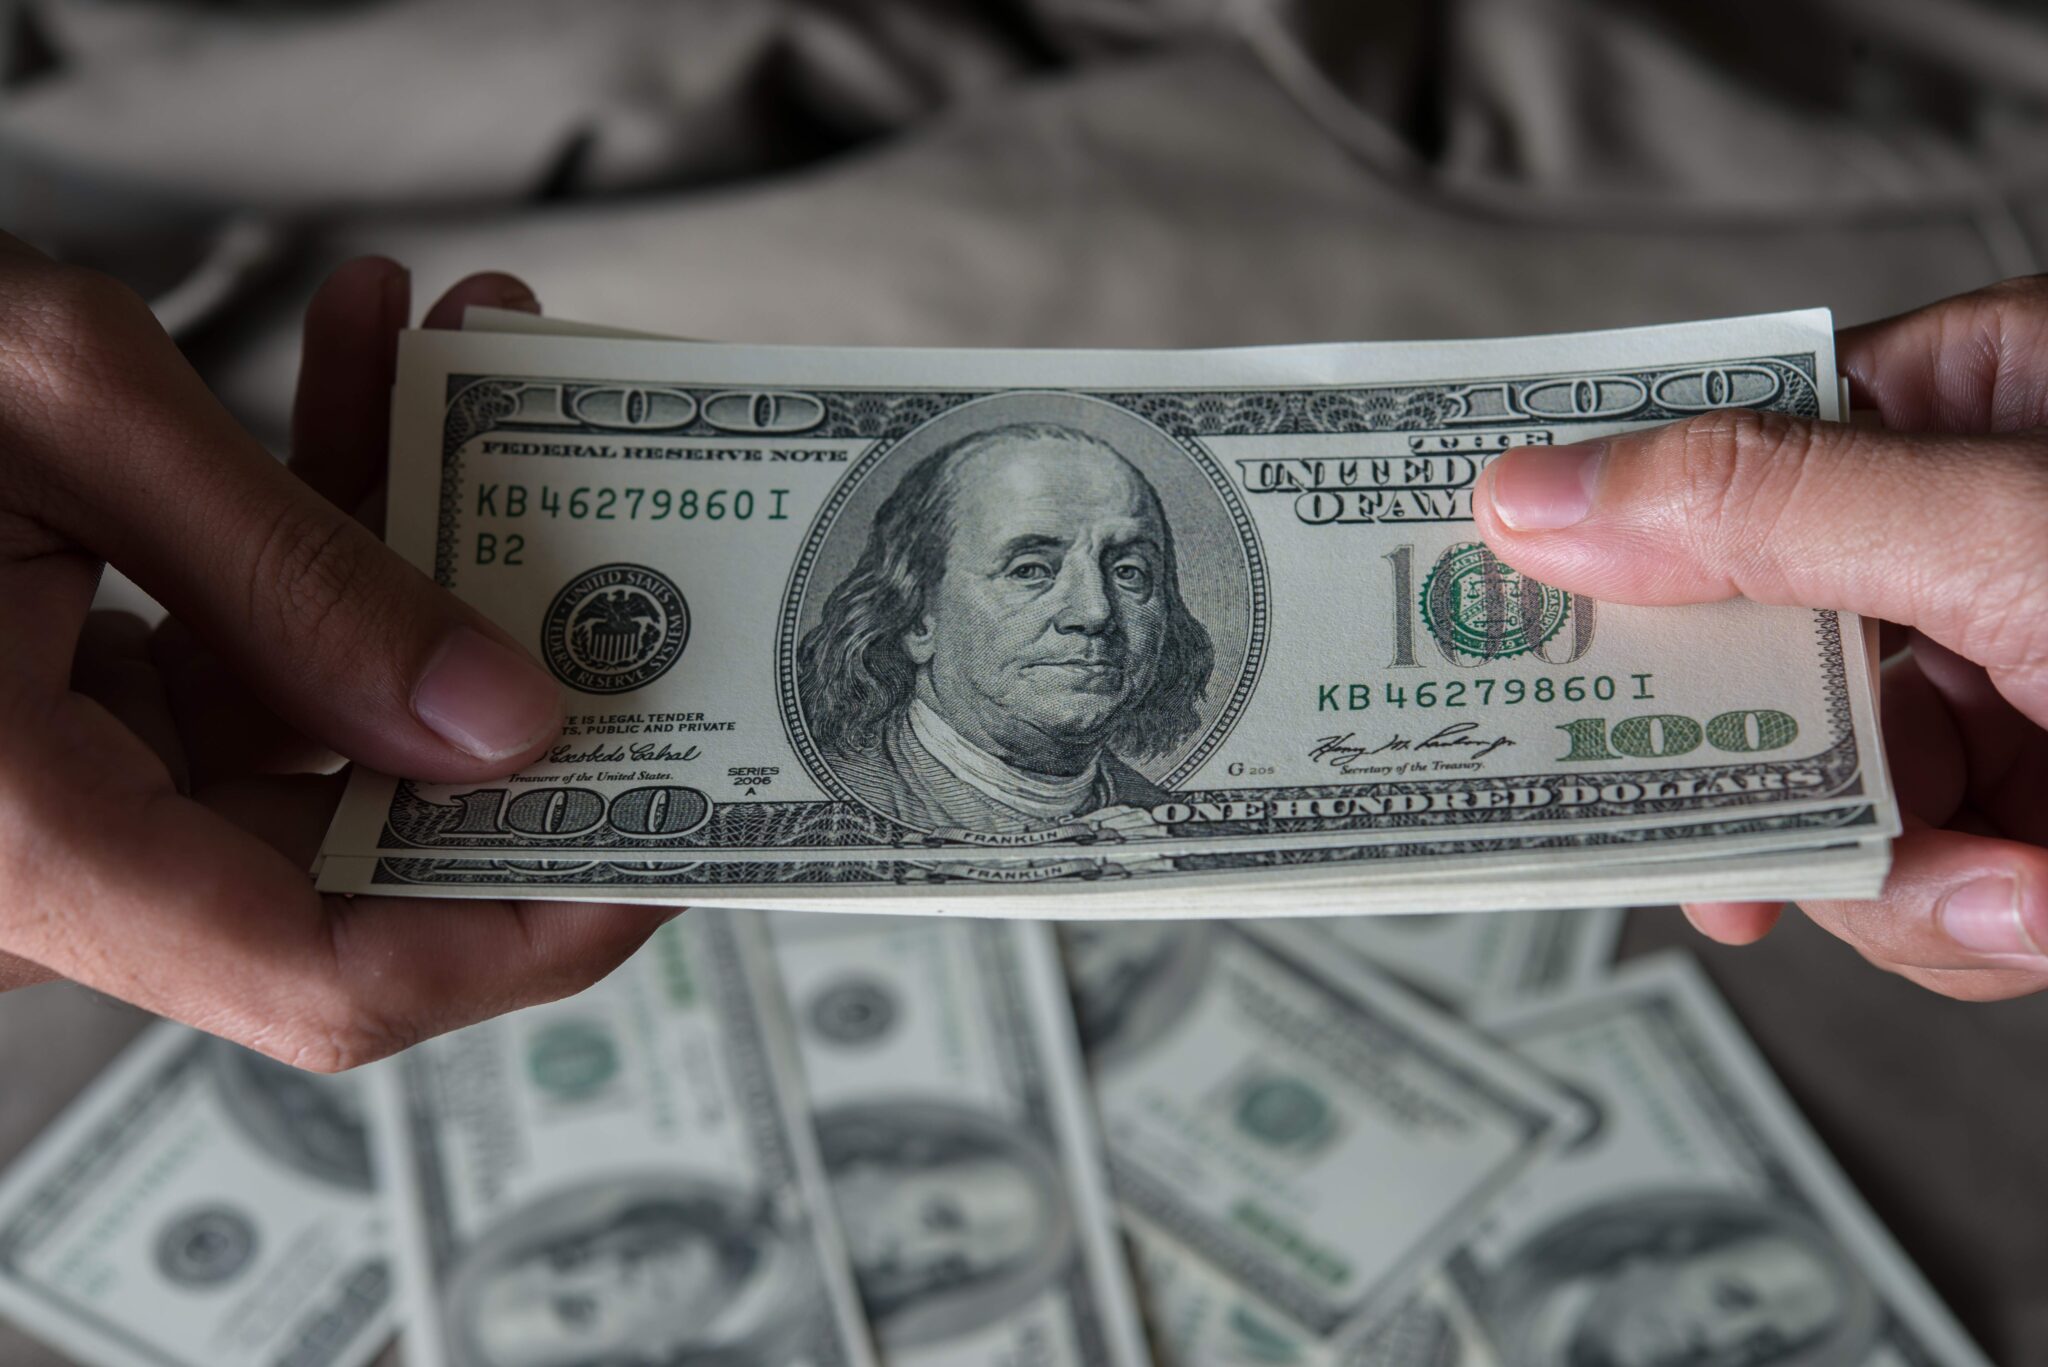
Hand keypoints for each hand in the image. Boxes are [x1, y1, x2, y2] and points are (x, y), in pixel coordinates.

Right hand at [0, 239, 675, 1065]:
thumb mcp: (58, 411)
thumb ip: (300, 581)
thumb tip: (509, 728)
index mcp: (21, 841)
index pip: (340, 974)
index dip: (537, 921)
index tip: (681, 827)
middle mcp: (48, 851)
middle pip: (366, 842)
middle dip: (512, 673)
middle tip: (626, 537)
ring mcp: (62, 785)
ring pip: (322, 721)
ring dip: (421, 540)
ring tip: (484, 364)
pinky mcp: (69, 708)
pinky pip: (242, 650)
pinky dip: (317, 517)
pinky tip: (374, 359)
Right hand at [1475, 277, 2047, 1000]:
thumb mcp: (2018, 547)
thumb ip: (1765, 515)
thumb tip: (1528, 495)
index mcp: (1973, 413)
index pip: (1719, 452)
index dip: (1601, 534)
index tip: (1482, 607)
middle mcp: (1967, 544)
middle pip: (1744, 648)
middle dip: (1759, 771)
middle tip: (1689, 842)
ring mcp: (1996, 685)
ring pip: (1818, 788)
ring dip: (1892, 874)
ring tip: (2015, 886)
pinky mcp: (2029, 815)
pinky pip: (1913, 878)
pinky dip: (1964, 921)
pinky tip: (2044, 909)